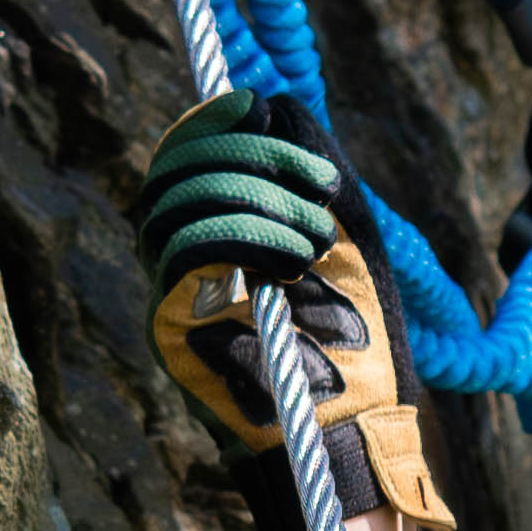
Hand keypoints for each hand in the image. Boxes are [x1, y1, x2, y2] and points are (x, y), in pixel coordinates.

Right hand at [140, 99, 453, 530]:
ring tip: (317, 238)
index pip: (190, 151)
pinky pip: (183, 248)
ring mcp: (174, 289)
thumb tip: (269, 104)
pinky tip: (293, 258)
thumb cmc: (360, 334)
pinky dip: (242, 234)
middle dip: (252, 158)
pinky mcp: (171, 323)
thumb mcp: (350, 232)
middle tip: (321, 188)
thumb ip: (310, 167)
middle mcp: (187, 255)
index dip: (216, 119)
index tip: (261, 109)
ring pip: (176, 201)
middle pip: (177, 167)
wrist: (355, 425)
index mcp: (225, 227)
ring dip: (257, 199)